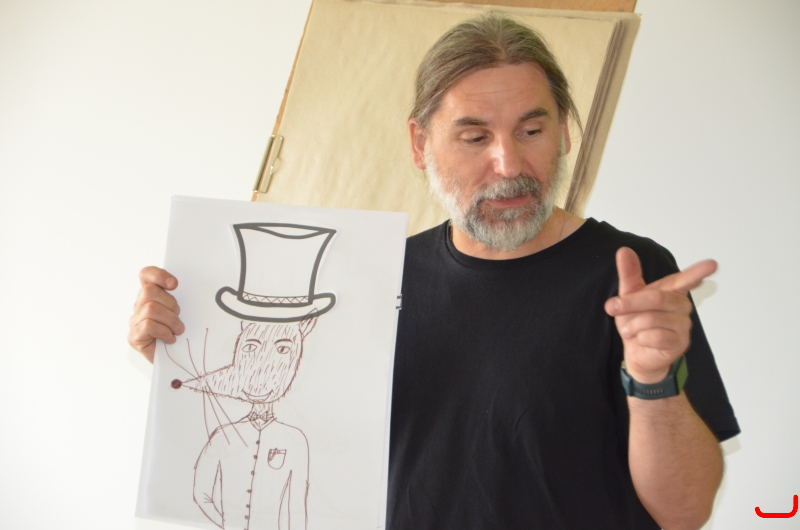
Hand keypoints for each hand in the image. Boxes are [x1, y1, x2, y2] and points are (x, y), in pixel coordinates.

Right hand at [128, 266, 183, 362]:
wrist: (175, 362)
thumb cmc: (181, 335)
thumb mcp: (184, 312)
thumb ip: (183, 298)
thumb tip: (198, 286)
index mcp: (150, 296)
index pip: (146, 275)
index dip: (158, 275)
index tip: (175, 285)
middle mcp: (139, 306)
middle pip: (150, 291)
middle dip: (170, 304)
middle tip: (178, 318)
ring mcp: (134, 322)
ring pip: (151, 308)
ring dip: (170, 320)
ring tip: (177, 330)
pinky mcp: (134, 337)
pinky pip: (148, 325)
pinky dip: (163, 332)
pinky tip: (170, 339)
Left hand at [604, 247, 716, 383]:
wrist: (637, 353)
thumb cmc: (636, 321)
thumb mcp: (628, 295)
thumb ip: (629, 273)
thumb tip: (624, 250)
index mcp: (671, 290)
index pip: (685, 280)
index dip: (697, 272)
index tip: (712, 264)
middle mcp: (682, 305)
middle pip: (656, 298)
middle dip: (630, 304)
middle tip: (612, 307)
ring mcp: (683, 324)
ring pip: (652, 319)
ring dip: (632, 325)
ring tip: (630, 330)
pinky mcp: (680, 342)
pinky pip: (655, 336)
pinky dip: (640, 338)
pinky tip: (642, 340)